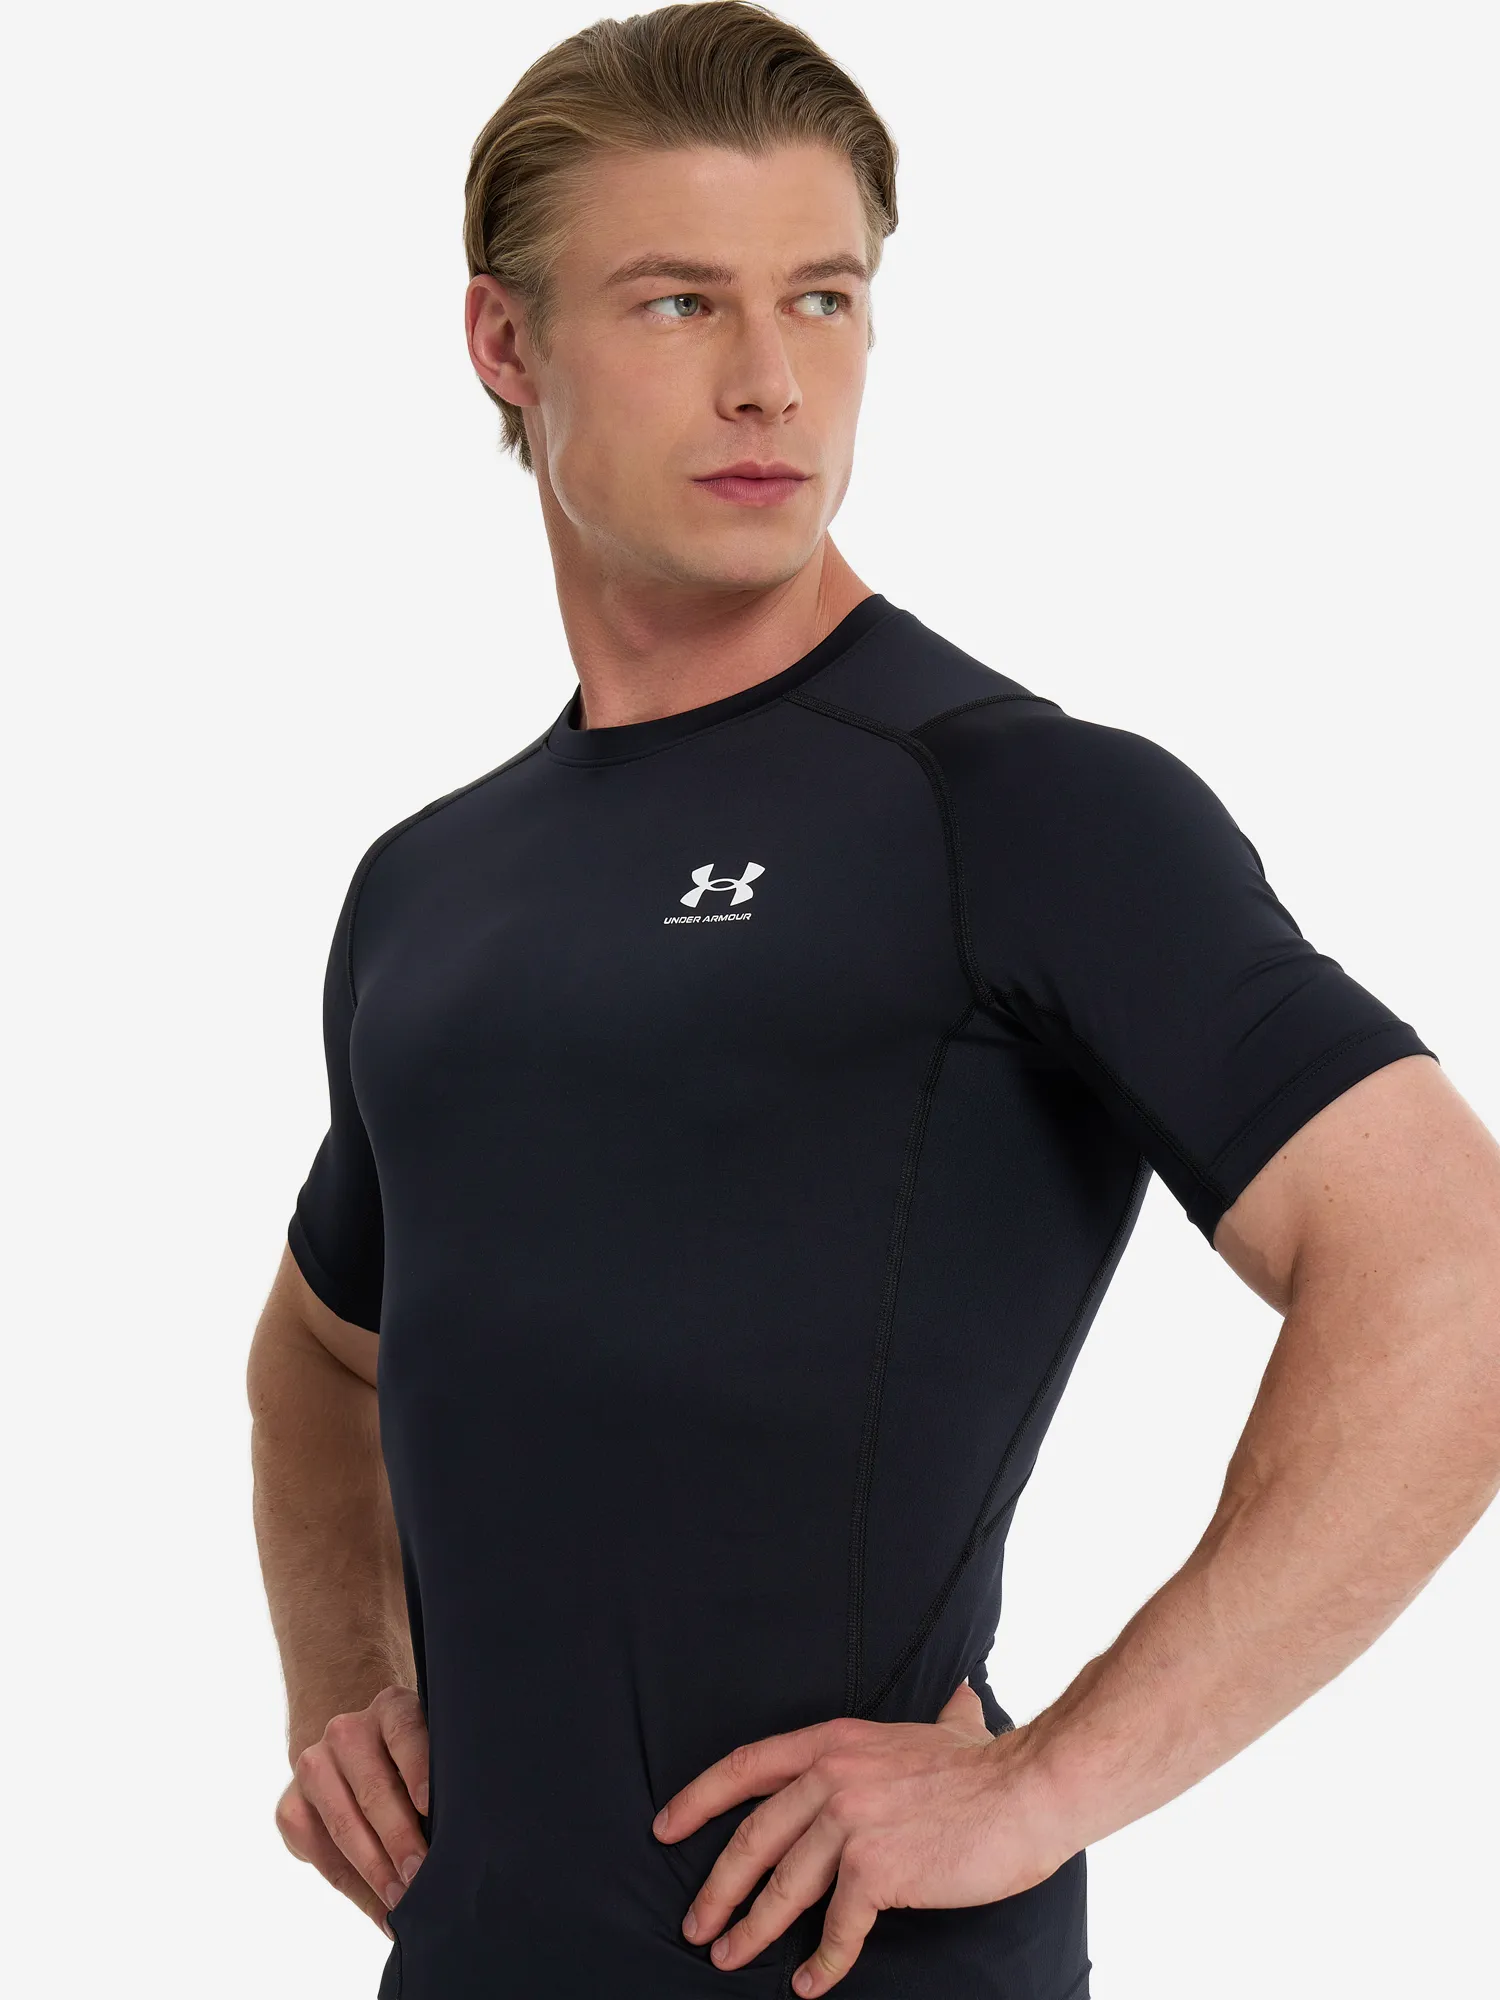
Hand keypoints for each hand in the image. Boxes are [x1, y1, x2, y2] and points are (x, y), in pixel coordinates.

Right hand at [275, 1684, 429, 1939]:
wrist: (350, 1756)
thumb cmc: (410, 1762)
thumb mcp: (429, 1751)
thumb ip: (442, 1777)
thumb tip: (469, 1835)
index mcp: (389, 1708)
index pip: (404, 1732)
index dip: (418, 1768)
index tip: (429, 1806)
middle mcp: (347, 1732)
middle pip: (374, 1789)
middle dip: (400, 1839)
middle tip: (422, 1877)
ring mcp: (312, 1766)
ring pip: (345, 1826)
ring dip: (377, 1871)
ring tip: (404, 1903)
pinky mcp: (290, 1807)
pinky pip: (322, 1856)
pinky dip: (355, 1889)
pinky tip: (381, 1909)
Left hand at [652, 1679, 1072, 1994]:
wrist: (1027, 1790)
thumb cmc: (989, 1767)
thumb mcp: (948, 1726)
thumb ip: (942, 1716)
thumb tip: (960, 1696)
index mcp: (835, 1741)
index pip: (748, 1767)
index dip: (700, 1799)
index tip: (667, 1827)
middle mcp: (832, 1777)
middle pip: (752, 1837)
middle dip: (716, 1887)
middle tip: (695, 1924)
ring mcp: (851, 1823)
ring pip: (782, 1885)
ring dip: (750, 1928)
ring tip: (729, 1958)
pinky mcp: (877, 1869)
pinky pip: (837, 1926)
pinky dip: (821, 1961)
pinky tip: (809, 1982)